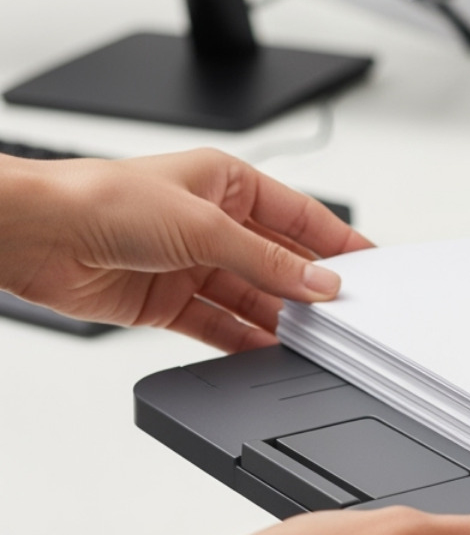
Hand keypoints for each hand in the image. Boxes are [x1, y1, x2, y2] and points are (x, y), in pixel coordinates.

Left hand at [0, 148, 371, 351]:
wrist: (34, 235)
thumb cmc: (102, 200)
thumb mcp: (204, 226)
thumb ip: (268, 261)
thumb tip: (318, 282)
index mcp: (228, 183)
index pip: (300, 217)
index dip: (337, 242)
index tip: (371, 267)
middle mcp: (212, 223)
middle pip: (277, 263)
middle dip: (308, 288)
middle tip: (343, 314)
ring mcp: (190, 264)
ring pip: (251, 298)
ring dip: (277, 319)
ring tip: (310, 340)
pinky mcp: (168, 301)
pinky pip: (219, 325)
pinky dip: (243, 340)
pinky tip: (266, 351)